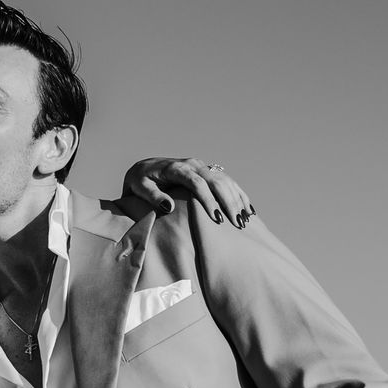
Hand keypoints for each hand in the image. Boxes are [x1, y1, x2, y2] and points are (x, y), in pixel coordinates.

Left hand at [123, 157, 253, 225]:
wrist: (144, 168)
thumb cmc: (139, 182)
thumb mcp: (139, 188)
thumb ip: (152, 196)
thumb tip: (168, 206)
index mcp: (176, 169)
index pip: (197, 183)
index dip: (208, 200)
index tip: (216, 218)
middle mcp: (192, 164)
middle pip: (216, 182)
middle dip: (228, 202)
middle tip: (236, 223)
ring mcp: (201, 166)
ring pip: (225, 181)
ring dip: (236, 200)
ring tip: (244, 220)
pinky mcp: (207, 171)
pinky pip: (227, 182)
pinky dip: (238, 195)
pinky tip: (248, 210)